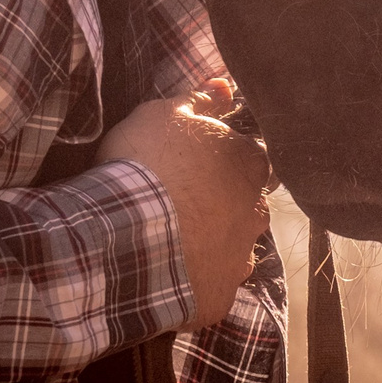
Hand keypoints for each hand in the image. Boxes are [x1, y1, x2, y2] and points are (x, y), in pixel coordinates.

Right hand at [97, 81, 271, 327]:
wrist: (126, 231)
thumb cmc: (147, 162)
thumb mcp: (164, 114)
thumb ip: (199, 100)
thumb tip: (224, 85)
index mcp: (248, 164)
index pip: (252, 160)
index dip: (225, 164)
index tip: (198, 169)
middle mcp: (255, 211)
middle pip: (249, 206)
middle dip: (227, 207)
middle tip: (186, 207)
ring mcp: (239, 258)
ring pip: (237, 249)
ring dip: (216, 245)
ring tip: (177, 243)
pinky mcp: (219, 297)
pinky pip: (214, 288)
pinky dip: (198, 282)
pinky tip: (171, 276)